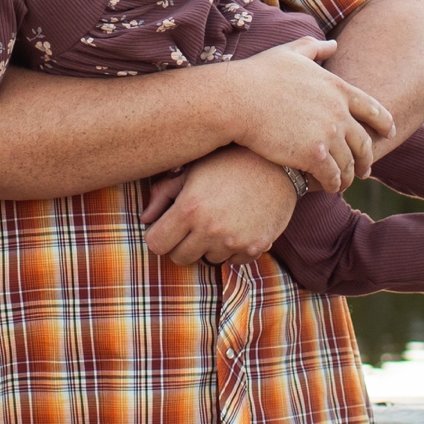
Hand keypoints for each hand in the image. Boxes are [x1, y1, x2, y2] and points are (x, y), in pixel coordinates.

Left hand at [141, 146, 297, 265]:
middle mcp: (210, 230)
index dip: (159, 235)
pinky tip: (239, 225)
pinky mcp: (255, 248)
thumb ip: (163, 194)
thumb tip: (145, 218)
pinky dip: (233, 249)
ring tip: (221, 218)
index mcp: (189, 209)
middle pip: (179, 257)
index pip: (156, 244)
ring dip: (209, 245)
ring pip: (207, 259)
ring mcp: (233, 242)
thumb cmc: (229, 162)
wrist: (278, 166)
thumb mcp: (192, 170)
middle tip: (193, 225)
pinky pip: (233, 261)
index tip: (167, 227)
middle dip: (181, 243)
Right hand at [229, 38, 393, 192]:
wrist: (235, 100)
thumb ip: (314, 48)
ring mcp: (328, 134)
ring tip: (342, 183)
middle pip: (363, 141)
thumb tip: (333, 43)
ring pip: (348, 163)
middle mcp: (339, 112)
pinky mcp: (314, 155)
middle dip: (366, 157)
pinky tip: (328, 188)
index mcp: (338, 88)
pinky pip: (332, 176)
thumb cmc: (257, 75)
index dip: (384, 123)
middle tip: (365, 169)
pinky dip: (333, 184)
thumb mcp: (289, 53)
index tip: (389, 133)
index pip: (373, 109)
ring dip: (348, 175)